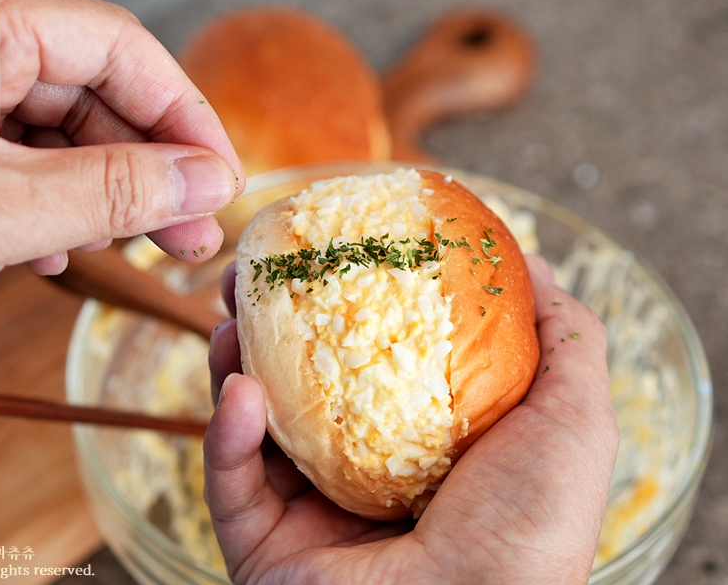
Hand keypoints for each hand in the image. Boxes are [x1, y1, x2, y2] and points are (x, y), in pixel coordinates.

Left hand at [0, 0, 243, 340]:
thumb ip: (114, 192)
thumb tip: (207, 183)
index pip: (117, 49)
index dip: (183, 117)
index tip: (220, 182)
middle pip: (93, 89)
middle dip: (149, 167)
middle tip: (191, 234)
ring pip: (58, 129)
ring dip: (103, 195)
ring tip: (138, 252)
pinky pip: (15, 157)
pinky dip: (48, 206)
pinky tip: (55, 255)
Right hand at [205, 254, 617, 584]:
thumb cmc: (530, 527)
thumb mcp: (572, 417)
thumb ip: (564, 340)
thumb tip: (535, 266)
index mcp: (422, 447)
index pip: (371, 362)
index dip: (347, 301)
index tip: (333, 248)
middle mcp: (362, 477)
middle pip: (300, 385)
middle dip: (271, 323)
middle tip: (255, 273)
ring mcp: (308, 513)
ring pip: (251, 425)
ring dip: (232, 362)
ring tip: (230, 314)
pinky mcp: (263, 547)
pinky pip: (229, 482)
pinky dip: (223, 432)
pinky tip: (238, 390)